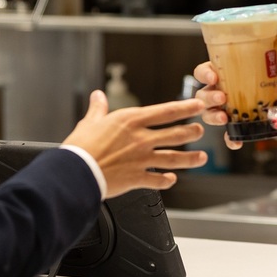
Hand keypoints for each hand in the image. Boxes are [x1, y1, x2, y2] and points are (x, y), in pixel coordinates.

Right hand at [63, 90, 207, 198]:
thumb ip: (98, 109)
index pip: (166, 111)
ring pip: (174, 158)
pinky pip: (158, 180)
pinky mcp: (137, 178)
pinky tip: (172, 180)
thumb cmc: (81, 148)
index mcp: (131, 121)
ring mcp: (142, 159)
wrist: (75, 173)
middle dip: (192, 132)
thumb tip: (98, 96)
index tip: (198, 105)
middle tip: (201, 130)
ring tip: (201, 157)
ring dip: (190, 158)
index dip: (186, 108)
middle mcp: (141, 139)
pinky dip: (167, 181)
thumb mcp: (89, 122)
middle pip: (176, 134)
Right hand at [191, 58, 276, 149]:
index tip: (213, 77)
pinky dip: (230, 139)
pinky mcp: (237, 125)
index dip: (204, 74)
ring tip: (225, 118)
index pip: (205, 71)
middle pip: (203, 95)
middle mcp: (222, 90)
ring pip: (209, 114)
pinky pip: (228, 134)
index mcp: (227, 72)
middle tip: (222, 98)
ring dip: (213, 117)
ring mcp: (228, 109)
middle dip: (209, 97)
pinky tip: (236, 141)